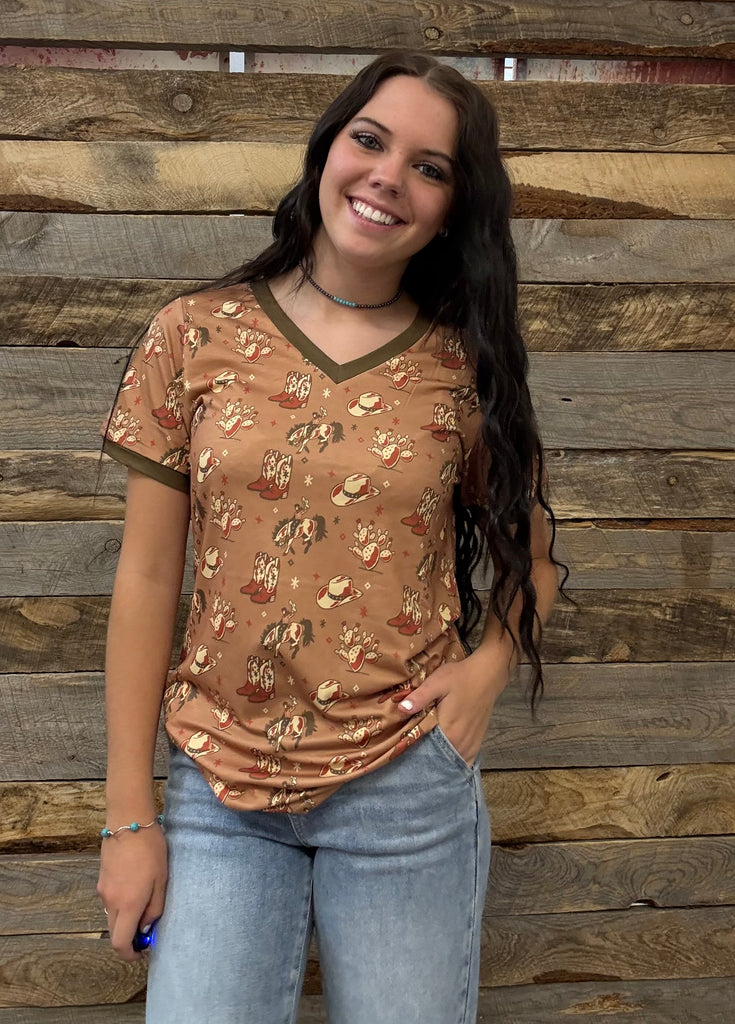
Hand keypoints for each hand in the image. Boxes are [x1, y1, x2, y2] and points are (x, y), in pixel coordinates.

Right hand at [97, 826, 167, 961]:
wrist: (128, 822)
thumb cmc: (151, 849)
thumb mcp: (161, 880)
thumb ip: (154, 909)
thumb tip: (145, 929)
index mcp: (127, 905)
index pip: (120, 943)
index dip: (130, 954)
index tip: (142, 951)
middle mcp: (110, 901)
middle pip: (114, 932)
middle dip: (128, 938)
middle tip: (146, 930)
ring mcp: (103, 890)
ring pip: (111, 917)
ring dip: (124, 920)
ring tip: (144, 904)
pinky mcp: (101, 879)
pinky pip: (109, 901)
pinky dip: (120, 905)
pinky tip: (135, 888)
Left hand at [398, 651, 508, 764]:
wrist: (487, 674)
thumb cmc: (460, 677)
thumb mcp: (436, 683)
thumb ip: (419, 698)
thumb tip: (401, 709)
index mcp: (450, 733)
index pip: (429, 755)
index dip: (416, 755)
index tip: (406, 753)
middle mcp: (462, 743)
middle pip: (441, 761)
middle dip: (427, 761)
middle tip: (414, 756)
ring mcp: (471, 743)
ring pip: (453, 763)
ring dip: (442, 762)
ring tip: (428, 756)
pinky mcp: (478, 740)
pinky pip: (465, 759)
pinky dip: (455, 760)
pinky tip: (446, 756)